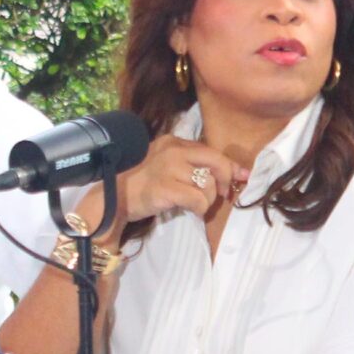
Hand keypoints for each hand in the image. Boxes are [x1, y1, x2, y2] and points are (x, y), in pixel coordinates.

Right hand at [102, 135, 246, 231]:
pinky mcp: (166, 188)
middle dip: (224, 180)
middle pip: (216, 161)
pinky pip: (198, 200)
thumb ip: (190, 165)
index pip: (210, 151)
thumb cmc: (140, 184)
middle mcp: (173, 150)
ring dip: (206, 200)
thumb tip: (230, 172)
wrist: (112, 199)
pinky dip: (199, 209)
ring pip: (208, 184)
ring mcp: (168, 168)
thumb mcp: (164, 165)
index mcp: (173, 142)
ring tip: (194, 205)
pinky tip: (190, 211)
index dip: (229, 166)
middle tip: (221, 194)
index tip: (241, 176)